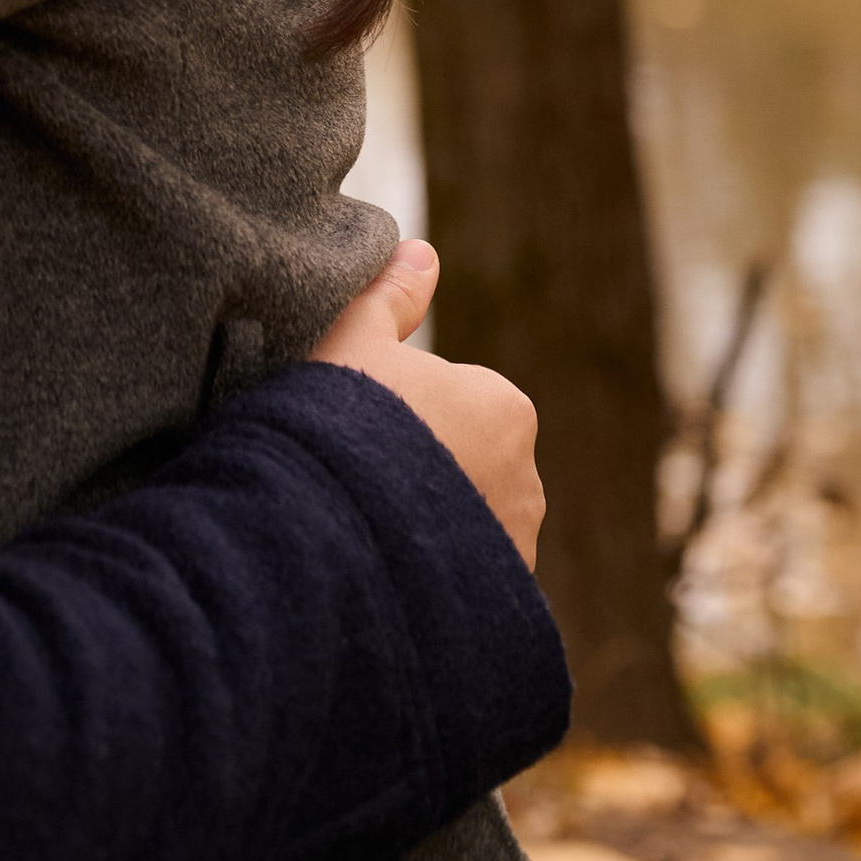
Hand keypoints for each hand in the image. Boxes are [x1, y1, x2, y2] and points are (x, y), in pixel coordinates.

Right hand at [309, 241, 544, 567]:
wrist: (333, 537)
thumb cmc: (340, 424)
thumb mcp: (352, 338)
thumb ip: (390, 294)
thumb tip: (422, 252)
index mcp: (505, 407)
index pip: (451, 402)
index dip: (394, 412)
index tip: (355, 429)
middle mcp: (527, 481)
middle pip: (464, 463)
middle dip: (422, 472)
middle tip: (357, 480)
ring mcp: (517, 550)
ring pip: (466, 524)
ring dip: (429, 528)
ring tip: (366, 531)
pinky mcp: (499, 608)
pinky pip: (463, 580)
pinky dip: (433, 579)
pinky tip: (384, 574)